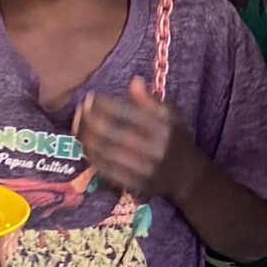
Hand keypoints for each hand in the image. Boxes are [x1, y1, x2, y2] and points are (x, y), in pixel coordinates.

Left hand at [74, 79, 193, 199]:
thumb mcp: (170, 115)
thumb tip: (133, 81)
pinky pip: (109, 172)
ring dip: (88, 139)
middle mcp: (154, 148)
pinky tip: (86, 147)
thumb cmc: (175, 139)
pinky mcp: (136, 185)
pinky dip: (93, 158)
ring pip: (108, 153)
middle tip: (80, 111)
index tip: (90, 97)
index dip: (104, 105)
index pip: (126, 113)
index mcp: (163, 128)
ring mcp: (145, 169)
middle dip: (91, 121)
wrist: (188, 176)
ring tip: (79, 127)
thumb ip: (150, 100)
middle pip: (114, 134)